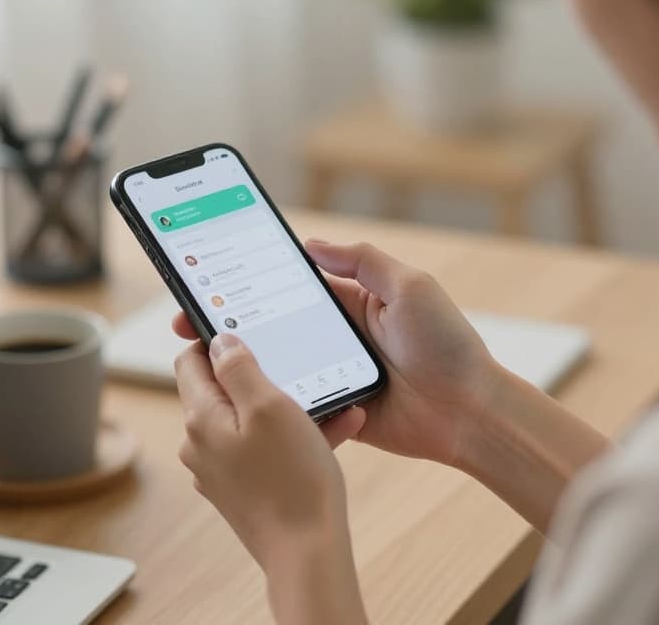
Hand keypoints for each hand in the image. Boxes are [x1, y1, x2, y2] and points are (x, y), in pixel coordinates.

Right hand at [171, 240, 504, 467]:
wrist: (470, 413)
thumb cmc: (447, 345)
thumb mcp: (411, 287)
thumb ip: (364, 261)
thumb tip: (312, 245)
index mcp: (353, 303)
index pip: (289, 285)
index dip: (251, 281)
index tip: (212, 274)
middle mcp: (337, 337)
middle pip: (272, 326)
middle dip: (230, 322)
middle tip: (188, 320)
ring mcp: (332, 375)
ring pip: (276, 366)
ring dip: (241, 362)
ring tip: (201, 357)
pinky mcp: (335, 412)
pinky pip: (294, 403)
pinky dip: (268, 399)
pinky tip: (238, 394)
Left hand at [173, 333, 364, 571]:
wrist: (308, 553)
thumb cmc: (293, 479)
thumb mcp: (270, 406)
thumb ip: (239, 367)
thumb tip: (218, 340)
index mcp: (200, 419)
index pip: (191, 361)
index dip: (218, 340)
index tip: (252, 332)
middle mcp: (201, 445)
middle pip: (223, 390)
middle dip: (264, 377)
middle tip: (300, 369)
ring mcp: (220, 471)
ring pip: (251, 420)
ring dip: (289, 407)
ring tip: (333, 403)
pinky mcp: (243, 490)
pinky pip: (265, 449)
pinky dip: (294, 437)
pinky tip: (336, 432)